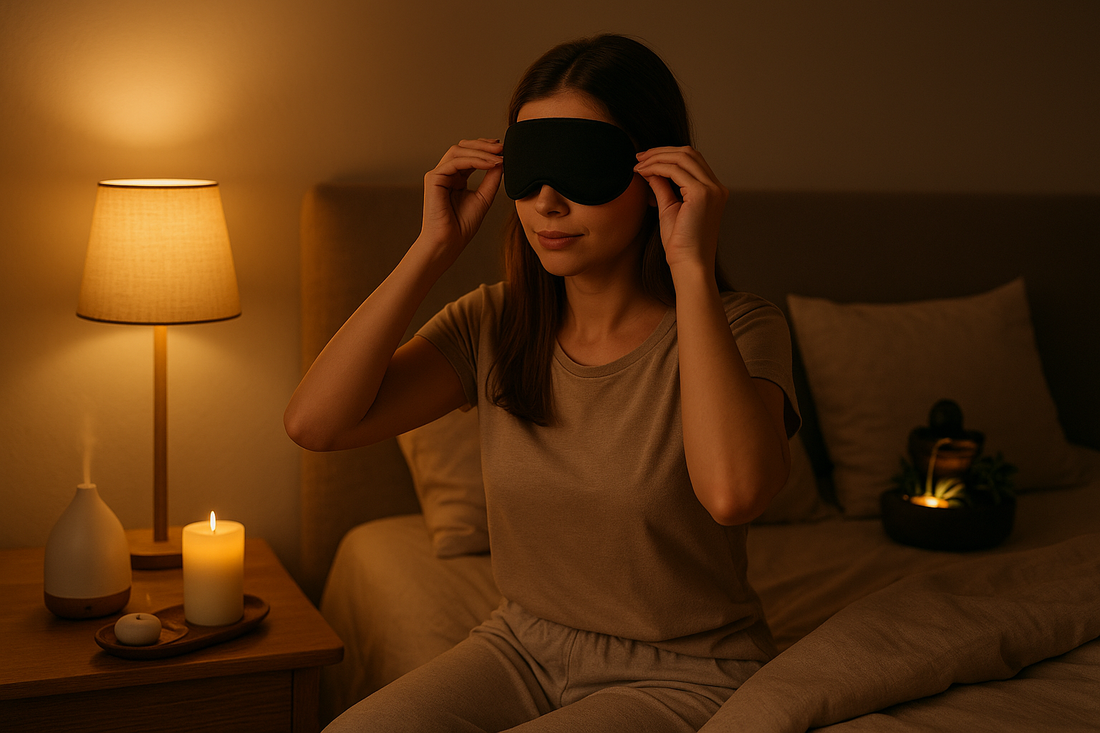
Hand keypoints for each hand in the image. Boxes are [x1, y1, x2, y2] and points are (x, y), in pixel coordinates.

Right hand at [420, 138, 502, 259]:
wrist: (449, 242)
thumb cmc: (463, 226)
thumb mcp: (484, 198)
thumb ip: (491, 179)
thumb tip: (501, 161)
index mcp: (456, 177)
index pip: (470, 154)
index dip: (486, 149)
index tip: (503, 150)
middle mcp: (446, 173)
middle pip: (462, 147)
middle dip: (483, 144)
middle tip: (502, 147)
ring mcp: (438, 174)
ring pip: (458, 150)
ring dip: (480, 151)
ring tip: (498, 156)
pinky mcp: (433, 178)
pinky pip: (455, 162)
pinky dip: (474, 160)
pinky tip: (490, 164)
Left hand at [634, 146, 727, 275]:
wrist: (689, 265)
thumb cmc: (680, 244)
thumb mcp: (669, 208)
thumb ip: (663, 186)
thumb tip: (651, 169)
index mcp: (713, 190)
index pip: (692, 161)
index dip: (667, 155)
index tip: (645, 160)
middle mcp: (716, 187)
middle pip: (689, 153)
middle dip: (661, 152)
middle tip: (639, 157)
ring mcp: (712, 189)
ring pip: (683, 157)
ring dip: (657, 157)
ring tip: (638, 165)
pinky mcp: (701, 194)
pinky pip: (675, 170)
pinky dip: (657, 167)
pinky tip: (643, 173)